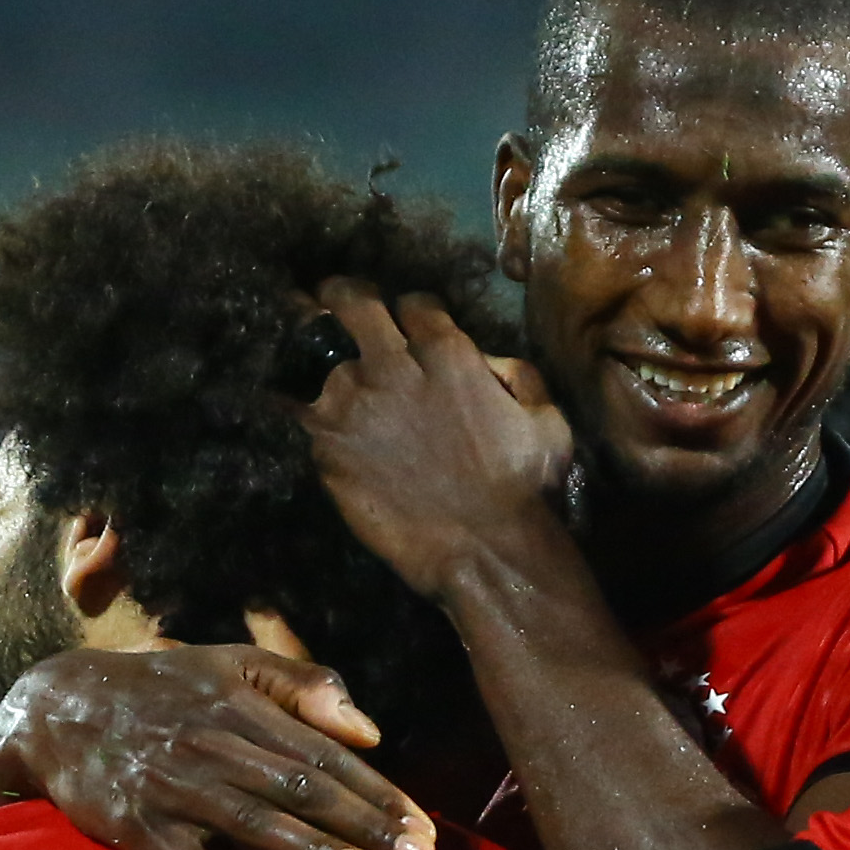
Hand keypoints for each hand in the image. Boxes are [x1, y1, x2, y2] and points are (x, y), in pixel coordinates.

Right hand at [0, 647, 433, 849]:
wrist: (57, 707)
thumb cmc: (160, 688)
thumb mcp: (228, 665)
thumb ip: (302, 685)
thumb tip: (371, 729)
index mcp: (240, 707)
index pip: (323, 752)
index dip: (377, 790)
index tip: (423, 825)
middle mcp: (212, 746)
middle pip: (301, 788)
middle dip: (364, 824)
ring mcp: (174, 790)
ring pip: (254, 825)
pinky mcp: (140, 831)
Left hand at [306, 284, 577, 601]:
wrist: (483, 551)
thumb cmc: (524, 488)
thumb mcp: (546, 419)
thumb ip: (516, 375)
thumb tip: (484, 359)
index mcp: (447, 353)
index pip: (412, 303)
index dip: (410, 313)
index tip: (406, 327)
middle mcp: (391, 367)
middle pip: (349, 303)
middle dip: (341, 298)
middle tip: (333, 304)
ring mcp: (351, 405)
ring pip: (320, 359)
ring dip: (328, 369)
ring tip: (331, 382)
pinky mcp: (326, 446)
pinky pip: (303, 411)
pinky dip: (308, 412)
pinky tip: (313, 418)